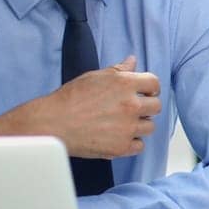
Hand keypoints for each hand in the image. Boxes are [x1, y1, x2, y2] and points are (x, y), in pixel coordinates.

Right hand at [0, 55, 161, 158]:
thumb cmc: (70, 99)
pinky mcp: (121, 147)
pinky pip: (140, 146)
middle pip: (156, 106)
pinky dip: (131, 143)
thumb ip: (118, 70)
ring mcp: (127, 128)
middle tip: (131, 109)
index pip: (154, 83)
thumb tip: (132, 61)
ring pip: (150, 127)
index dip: (150, 88)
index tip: (145, 92)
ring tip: (121, 123)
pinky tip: (118, 137)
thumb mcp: (94, 77)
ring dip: (139, 125)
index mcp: (125, 84)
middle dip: (146, 106)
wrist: (52, 124)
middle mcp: (131, 106)